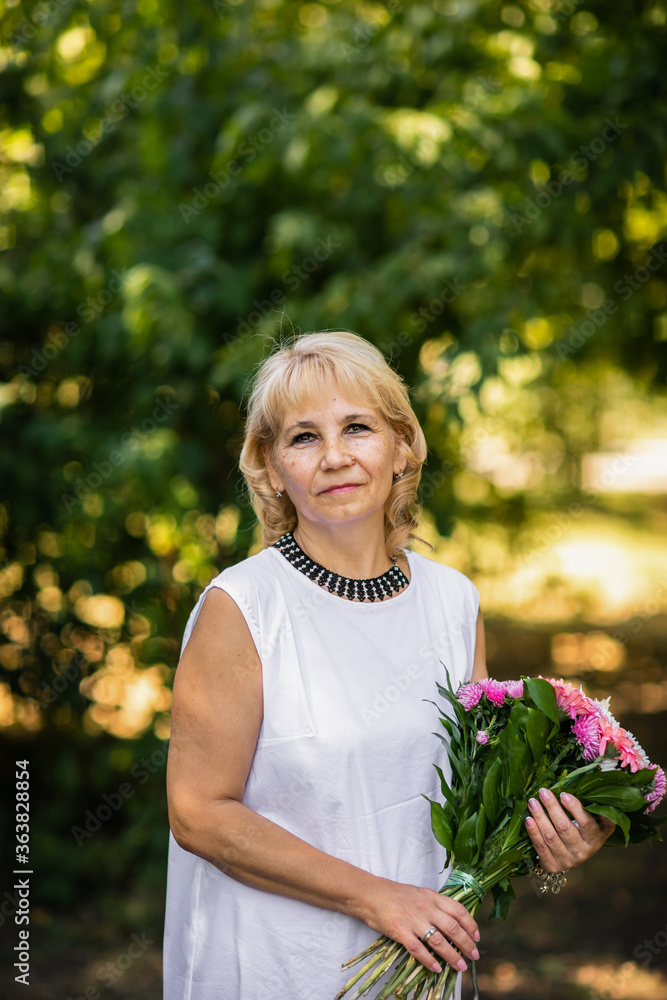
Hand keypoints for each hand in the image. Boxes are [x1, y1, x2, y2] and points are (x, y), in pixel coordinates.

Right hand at [359, 877, 480, 974]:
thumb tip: (451, 921)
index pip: (457, 910)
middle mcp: (425, 907)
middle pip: (452, 927)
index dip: (470, 924)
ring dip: (452, 956)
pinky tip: (436, 968)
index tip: (477, 936)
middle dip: (466, 943)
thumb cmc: (394, 895)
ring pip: (438, 940)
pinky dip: (429, 961)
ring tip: (461, 966)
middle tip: (474, 956)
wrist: (370, 894)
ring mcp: (413, 920)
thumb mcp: (418, 893)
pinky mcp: (400, 931)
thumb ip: (434, 905)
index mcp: (431, 896)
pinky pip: (418, 949)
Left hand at [525, 786, 615, 871]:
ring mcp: (567, 860)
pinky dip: (533, 832)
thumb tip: (592, 791)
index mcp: (595, 840)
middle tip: (543, 792)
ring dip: (540, 817)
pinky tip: (528, 819)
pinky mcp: (552, 865)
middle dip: (552, 808)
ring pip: (550, 837)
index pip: (586, 824)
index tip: (563, 794)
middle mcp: (582, 852)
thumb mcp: (597, 822)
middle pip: (564, 828)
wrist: (575, 855)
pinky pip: (540, 847)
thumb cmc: (585, 831)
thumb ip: (596, 810)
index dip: (575, 808)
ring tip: (532, 802)